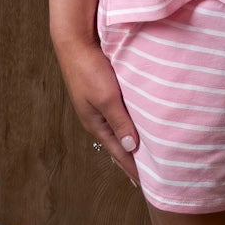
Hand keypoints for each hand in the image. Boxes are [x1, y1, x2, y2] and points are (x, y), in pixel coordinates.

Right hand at [53, 30, 141, 187]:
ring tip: (145, 157)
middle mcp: (97, 118)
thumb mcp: (107, 97)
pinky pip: (120, 117)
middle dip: (133, 162)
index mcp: (96, 124)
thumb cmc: (89, 68)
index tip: (149, 184)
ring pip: (120, 131)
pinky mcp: (103, 94)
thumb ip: (120, 121)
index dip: (134, 169)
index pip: (120, 153)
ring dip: (132, 144)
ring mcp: (99, 106)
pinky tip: (137, 127)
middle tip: (149, 177)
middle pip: (119, 145)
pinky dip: (130, 126)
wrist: (75, 41)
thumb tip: (132, 148)